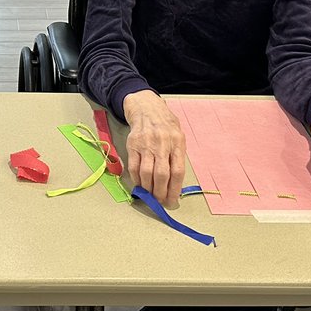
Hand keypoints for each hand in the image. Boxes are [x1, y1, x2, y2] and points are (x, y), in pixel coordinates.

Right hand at [122, 90, 185, 206]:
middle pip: (161, 174)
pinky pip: (133, 167)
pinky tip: (140, 185)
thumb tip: (175, 184)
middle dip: (160, 192)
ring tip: (150, 196)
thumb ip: (177, 157)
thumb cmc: (166, 125)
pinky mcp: (132, 145)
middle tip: (159, 201)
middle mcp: (162, 143)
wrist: (147, 108)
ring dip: (148, 188)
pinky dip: (136, 179)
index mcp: (177, 142)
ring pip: (146, 173)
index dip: (174, 189)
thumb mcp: (178, 136)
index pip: (177, 171)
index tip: (172, 201)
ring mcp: (146, 144)